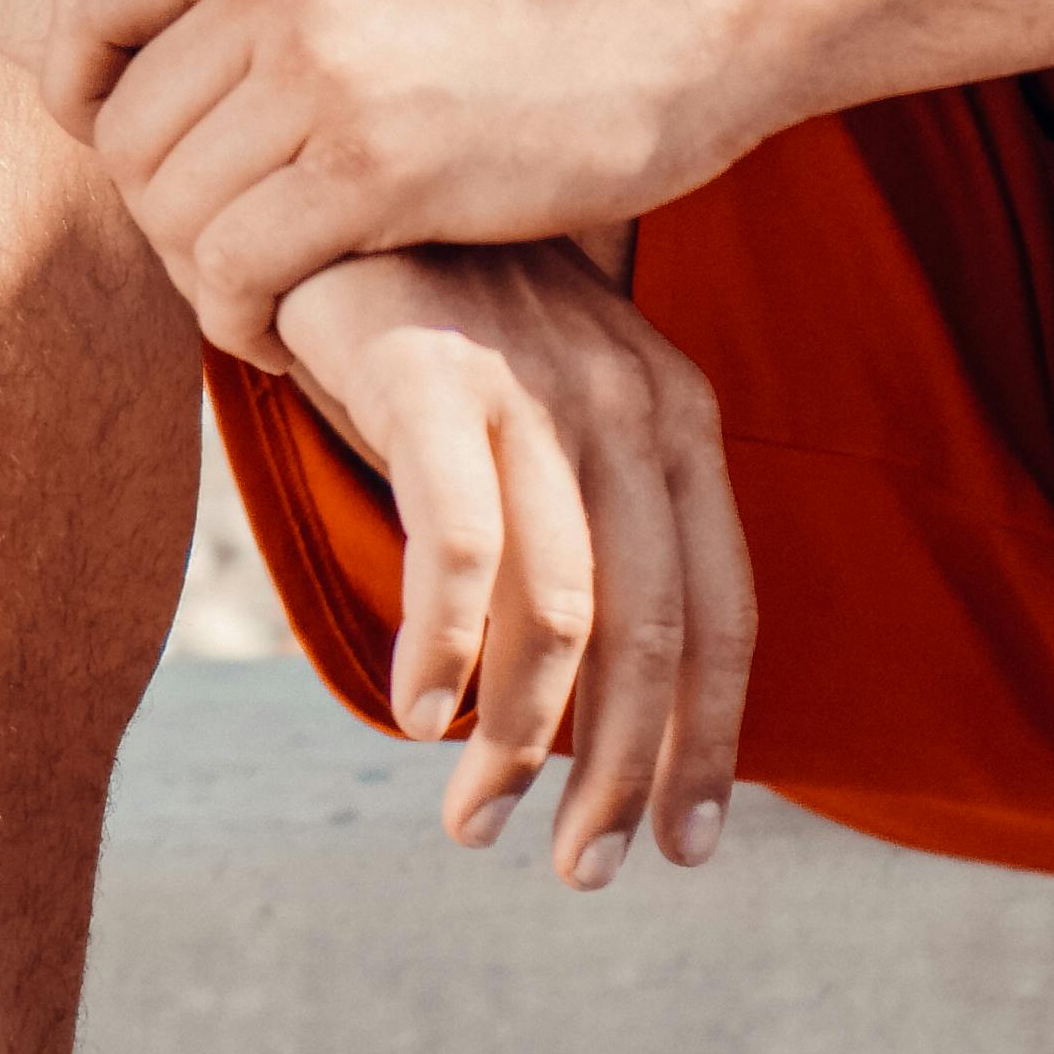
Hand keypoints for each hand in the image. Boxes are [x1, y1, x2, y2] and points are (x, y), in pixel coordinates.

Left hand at [42, 0, 756, 366]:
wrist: (688, 6)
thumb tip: (185, 70)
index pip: (85, 1)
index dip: (77, 88)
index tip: (114, 145)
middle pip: (127, 134)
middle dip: (161, 218)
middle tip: (230, 260)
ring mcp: (325, 70)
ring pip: (174, 213)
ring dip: (206, 283)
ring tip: (269, 304)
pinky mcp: (379, 167)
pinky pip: (239, 271)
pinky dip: (247, 325)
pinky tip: (295, 340)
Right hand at [273, 245, 755, 883]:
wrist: (331, 183)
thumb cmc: (435, 322)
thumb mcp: (541, 412)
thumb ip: (580, 523)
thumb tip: (590, 703)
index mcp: (674, 417)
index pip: (722, 610)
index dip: (713, 740)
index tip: (690, 844)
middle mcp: (626, 401)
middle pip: (655, 631)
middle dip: (624, 774)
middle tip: (582, 870)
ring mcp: (532, 385)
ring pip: (561, 611)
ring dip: (520, 741)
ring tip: (476, 823)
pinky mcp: (431, 376)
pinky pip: (459, 548)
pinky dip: (444, 651)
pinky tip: (416, 716)